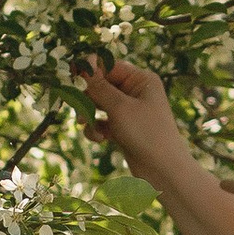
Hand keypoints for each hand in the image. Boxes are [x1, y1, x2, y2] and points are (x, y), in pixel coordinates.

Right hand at [84, 57, 188, 174]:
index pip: (108, 65)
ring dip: (89, 114)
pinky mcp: (123, 128)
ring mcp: (129, 111)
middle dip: (87, 96)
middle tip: (74, 105)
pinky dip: (96, 129)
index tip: (70, 78)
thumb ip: (98, 86)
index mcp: (141, 79)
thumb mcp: (120, 107)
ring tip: (84, 124)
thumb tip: (83, 63)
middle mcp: (136, 91)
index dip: (88, 70)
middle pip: (101, 84)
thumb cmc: (146, 133)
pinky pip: (102, 122)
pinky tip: (98, 138)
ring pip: (98, 104)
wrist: (163, 170)